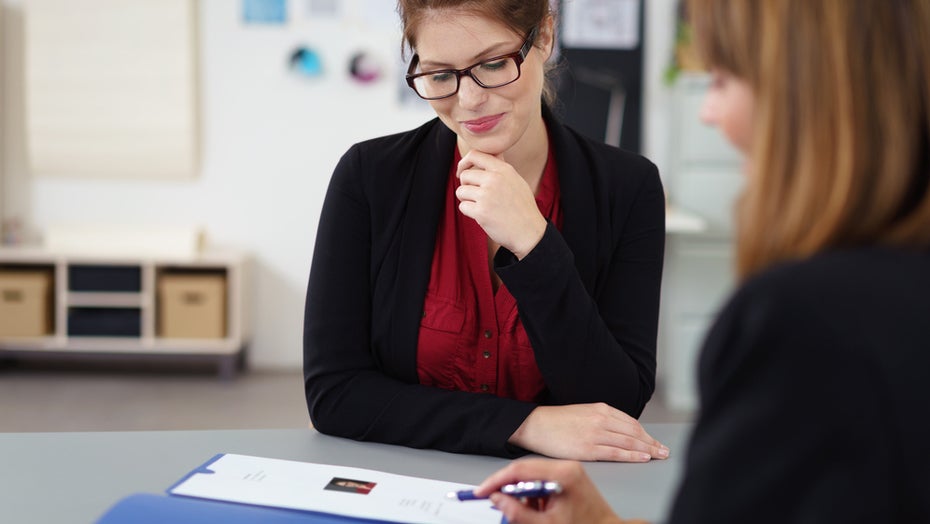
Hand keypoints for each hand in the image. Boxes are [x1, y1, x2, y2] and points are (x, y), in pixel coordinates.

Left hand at [455, 150, 546, 258]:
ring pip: (460, 191)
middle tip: (476, 196)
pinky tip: (482, 215)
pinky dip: (469, 212)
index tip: (462, 172)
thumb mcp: (516, 180)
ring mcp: (487, 195)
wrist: (529, 231)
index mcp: (503, 170)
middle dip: (466, 186)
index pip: (475, 155)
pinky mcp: (481, 211)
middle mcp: (494, 179)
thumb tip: (490, 155)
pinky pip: (463, 206)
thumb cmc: (522, 207)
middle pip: (465, 175)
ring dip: (467, 199)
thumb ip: (501, 168)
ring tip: (480, 205)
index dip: (464, 163)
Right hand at [474, 458, 633, 523]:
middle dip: (509, 490)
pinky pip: (542, 482)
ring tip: (528, 515)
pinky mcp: (569, 477)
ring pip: (532, 477)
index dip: (497, 481)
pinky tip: (538, 512)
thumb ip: (519, 513)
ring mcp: (569, 470)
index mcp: (563, 474)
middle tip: (498, 504)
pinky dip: (534, 497)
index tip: (483, 491)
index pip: (520, 469)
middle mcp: (566, 466)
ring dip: (523, 496)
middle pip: (525, 471)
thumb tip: (497, 499)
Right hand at [508, 403, 669, 461]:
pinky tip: (642, 458)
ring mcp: (595, 434)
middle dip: (651, 442)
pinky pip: (616, 452)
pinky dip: (632, 455)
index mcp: (601, 409)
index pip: (631, 422)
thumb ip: (602, 419)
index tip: (654, 441)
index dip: (646, 433)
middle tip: (663, 450)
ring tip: (658, 455)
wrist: (536, 425)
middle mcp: (601, 419)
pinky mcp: (588, 448)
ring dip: (647, 449)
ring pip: (629, 442)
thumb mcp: (583, 413)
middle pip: (634, 432)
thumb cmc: (557, 421)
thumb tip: (619, 431)